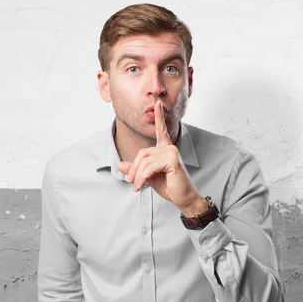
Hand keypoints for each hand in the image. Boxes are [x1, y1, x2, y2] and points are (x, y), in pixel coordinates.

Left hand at [116, 101, 206, 215]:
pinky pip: (149, 167)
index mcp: (165, 149)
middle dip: (134, 168)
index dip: (159, 117)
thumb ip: (135, 170)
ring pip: (144, 161)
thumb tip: (119, 164)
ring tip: (137, 187)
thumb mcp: (148, 177)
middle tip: (131, 181)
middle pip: (142, 153)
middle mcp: (169, 148)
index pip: (161, 131)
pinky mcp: (172, 160)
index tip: (157, 104)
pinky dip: (142, 178)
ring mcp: (172, 152)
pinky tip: (142, 186)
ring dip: (138, 176)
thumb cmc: (169, 187)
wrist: (183, 198)